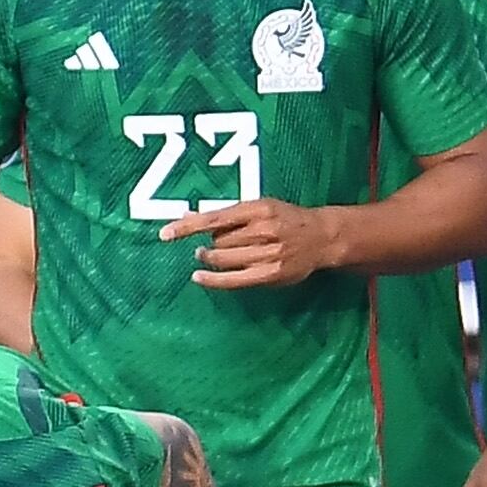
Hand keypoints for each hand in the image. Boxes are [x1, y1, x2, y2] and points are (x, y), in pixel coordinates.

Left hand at [160, 199, 336, 289]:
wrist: (321, 236)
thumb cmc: (284, 219)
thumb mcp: (258, 206)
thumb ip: (226, 214)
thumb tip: (187, 216)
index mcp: (258, 208)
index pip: (214, 219)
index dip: (187, 227)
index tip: (165, 234)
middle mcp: (263, 230)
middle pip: (218, 241)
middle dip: (207, 244)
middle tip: (204, 247)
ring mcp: (268, 253)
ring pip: (223, 259)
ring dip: (209, 258)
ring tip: (206, 257)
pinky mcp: (270, 274)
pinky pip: (233, 280)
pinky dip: (213, 279)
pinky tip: (200, 277)